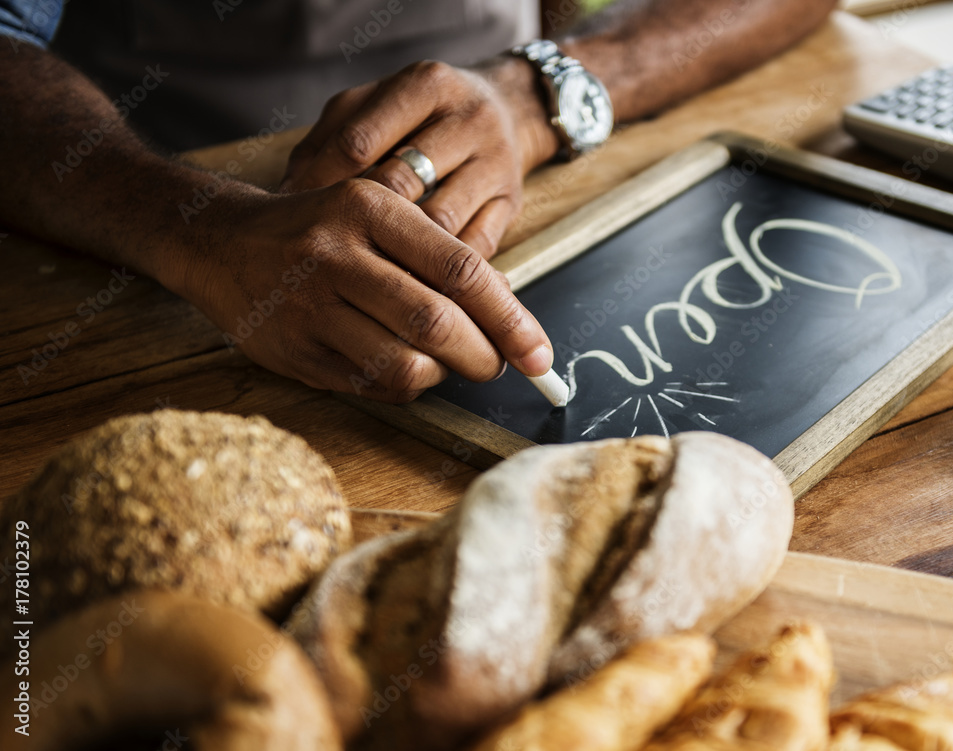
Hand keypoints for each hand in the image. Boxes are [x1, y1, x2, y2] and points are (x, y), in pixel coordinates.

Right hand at [177, 179, 553, 401]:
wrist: (220, 243)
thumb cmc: (321, 230)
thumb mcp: (376, 212)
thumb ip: (435, 255)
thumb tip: (508, 314)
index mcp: (369, 208)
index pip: (462, 270)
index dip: (511, 319)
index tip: (540, 355)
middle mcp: (336, 255)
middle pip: (436, 323)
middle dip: (483, 356)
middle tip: (497, 365)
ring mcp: (309, 308)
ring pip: (405, 365)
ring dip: (442, 376)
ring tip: (443, 362)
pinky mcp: (294, 353)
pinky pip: (372, 387)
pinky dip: (404, 387)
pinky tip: (402, 366)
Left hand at [279, 58, 558, 258]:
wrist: (511, 110)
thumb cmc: (422, 115)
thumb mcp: (375, 106)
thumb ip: (331, 139)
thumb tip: (288, 194)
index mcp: (425, 86)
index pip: (361, 141)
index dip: (321, 184)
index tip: (293, 217)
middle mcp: (467, 120)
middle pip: (401, 183)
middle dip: (355, 222)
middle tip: (323, 254)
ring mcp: (495, 164)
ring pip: (439, 223)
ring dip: (398, 256)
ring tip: (360, 280)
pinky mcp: (510, 204)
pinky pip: (472, 249)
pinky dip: (437, 273)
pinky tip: (408, 285)